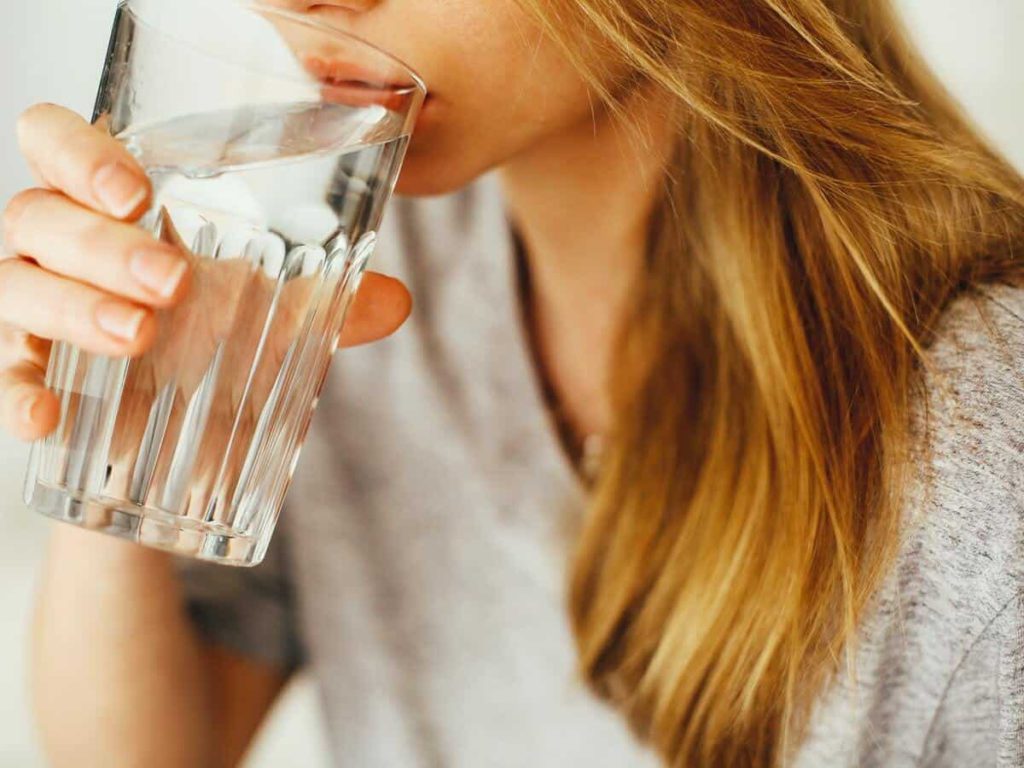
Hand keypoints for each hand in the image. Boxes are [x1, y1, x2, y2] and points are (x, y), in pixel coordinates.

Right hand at [0, 103, 411, 444]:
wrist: (181, 433)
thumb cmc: (218, 341)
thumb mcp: (275, 318)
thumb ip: (328, 304)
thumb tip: (396, 301)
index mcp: (112, 205)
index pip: (57, 142)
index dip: (81, 153)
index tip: (138, 193)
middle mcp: (60, 244)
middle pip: (40, 212)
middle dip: (102, 243)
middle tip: (172, 281)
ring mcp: (32, 305)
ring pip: (15, 282)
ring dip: (72, 306)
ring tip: (138, 336)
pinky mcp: (25, 370)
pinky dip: (15, 391)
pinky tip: (45, 419)